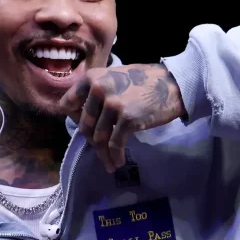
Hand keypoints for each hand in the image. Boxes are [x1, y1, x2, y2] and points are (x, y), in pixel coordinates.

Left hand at [58, 63, 185, 172]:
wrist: (172, 84)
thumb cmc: (143, 80)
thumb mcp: (113, 77)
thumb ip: (96, 91)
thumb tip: (83, 114)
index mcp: (91, 78)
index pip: (67, 104)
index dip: (74, 118)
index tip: (85, 127)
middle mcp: (98, 89)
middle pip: (84, 125)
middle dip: (91, 140)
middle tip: (99, 148)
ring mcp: (112, 104)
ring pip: (98, 138)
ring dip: (103, 154)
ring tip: (108, 163)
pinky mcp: (127, 119)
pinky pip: (115, 144)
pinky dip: (114, 156)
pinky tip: (117, 162)